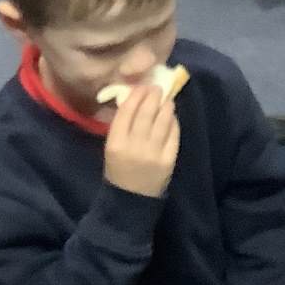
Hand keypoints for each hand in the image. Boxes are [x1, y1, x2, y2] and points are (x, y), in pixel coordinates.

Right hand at [101, 81, 179, 196]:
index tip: (142, 87)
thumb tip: (136, 99)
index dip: (136, 96)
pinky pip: (173, 135)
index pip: (126, 112)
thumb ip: (122, 126)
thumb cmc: (118, 169)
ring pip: (162, 122)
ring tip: (167, 99)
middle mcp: (134, 146)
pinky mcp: (168, 159)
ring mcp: (153, 153)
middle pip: (146, 114)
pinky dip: (173, 122)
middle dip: (153, 97)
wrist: (130, 198)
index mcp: (115, 143)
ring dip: (166, 107)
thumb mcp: (112, 147)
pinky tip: (172, 116)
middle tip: (157, 88)